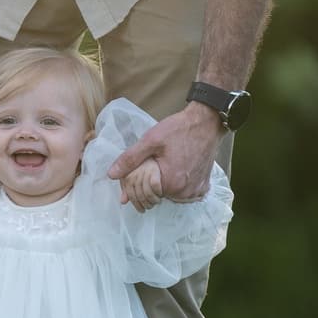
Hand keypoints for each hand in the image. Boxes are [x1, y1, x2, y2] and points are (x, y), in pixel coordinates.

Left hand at [108, 103, 222, 202]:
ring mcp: (195, 190)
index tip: (138, 171)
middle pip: (157, 196)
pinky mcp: (203, 185)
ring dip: (164, 186)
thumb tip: (111, 175)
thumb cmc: (179, 129)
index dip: (137, 185)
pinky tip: (177, 170)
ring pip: (170, 195)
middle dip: (150, 186)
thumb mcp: (150, 140)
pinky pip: (185, 193)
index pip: (144, 195)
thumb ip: (130, 159)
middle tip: (153, 165)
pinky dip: (179, 186)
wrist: (206, 121)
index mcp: (170, 183)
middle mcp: (184, 192)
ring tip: (164, 166)